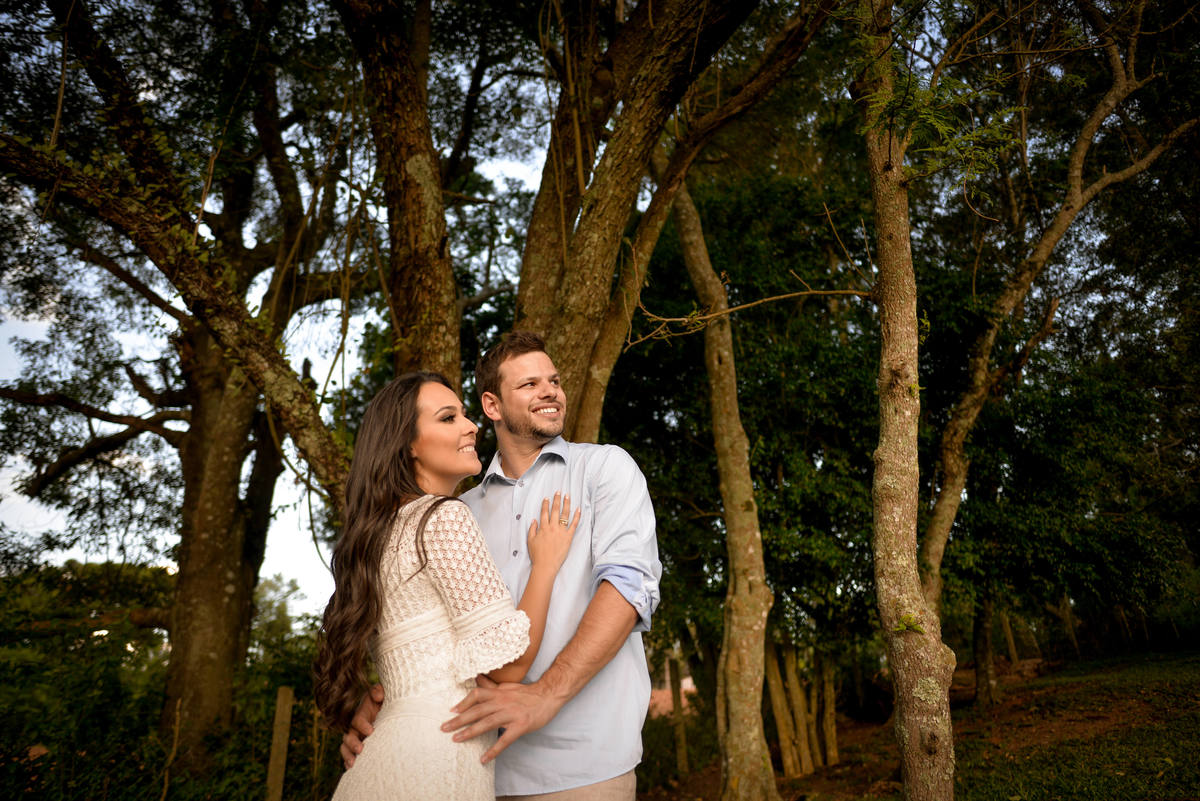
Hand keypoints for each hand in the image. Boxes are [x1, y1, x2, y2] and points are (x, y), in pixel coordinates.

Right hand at [340, 683, 383, 768]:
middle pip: (348, 736)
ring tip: (352, 764)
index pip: (357, 720)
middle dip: (352, 743)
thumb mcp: (384, 691)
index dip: (362, 725)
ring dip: (348, 755)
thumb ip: (379, 690)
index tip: (371, 731)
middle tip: (360, 749)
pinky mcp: (359, 745)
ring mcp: (357, 737)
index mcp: (362, 713)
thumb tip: (378, 696)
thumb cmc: (388, 700)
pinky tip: (352, 770)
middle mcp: (357, 727)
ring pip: (346, 747)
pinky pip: (350, 755)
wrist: (392, 708)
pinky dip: (349, 762)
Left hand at [441, 675, 564, 763]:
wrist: (549, 696)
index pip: (477, 695)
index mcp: (499, 693)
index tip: (452, 710)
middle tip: (444, 727)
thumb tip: (477, 679)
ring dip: (470, 732)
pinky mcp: (520, 726)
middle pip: (477, 710)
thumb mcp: (507, 686)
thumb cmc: (527, 693)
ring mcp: (511, 714)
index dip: (463, 702)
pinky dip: (493, 750)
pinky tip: (484, 759)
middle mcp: (502, 702)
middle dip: (459, 719)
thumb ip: (492, 686)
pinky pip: (504, 740)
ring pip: (487, 723)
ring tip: (456, 739)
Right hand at [527, 491, 579, 572]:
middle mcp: (552, 527)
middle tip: (558, 492)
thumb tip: (534, 520)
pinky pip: (573, 525)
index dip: (545, 504)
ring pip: (564, 515)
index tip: (547, 498)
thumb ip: (532, 529)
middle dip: (556, 500)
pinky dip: (576, 517)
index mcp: (543, 528)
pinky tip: (578, 509)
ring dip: (566, 504)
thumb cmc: (537, 555)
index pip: (544, 512)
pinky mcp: (568, 537)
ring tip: (567, 496)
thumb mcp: (530, 541)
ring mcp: (561, 532)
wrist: (545, 565)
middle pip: (555, 510)